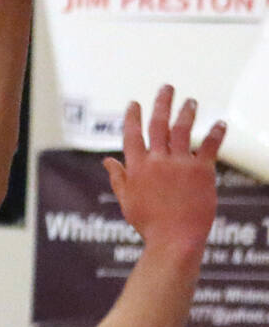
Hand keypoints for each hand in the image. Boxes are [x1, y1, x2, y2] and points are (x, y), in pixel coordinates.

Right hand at [102, 85, 225, 252]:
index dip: (133, 117)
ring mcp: (179, 165)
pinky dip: (215, 133)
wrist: (175, 239)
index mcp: (136, 168)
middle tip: (167, 88)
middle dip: (162, 103)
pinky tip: (220, 123)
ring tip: (190, 101)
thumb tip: (107, 161)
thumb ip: (118, 178)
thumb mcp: (127, 201)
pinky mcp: (201, 172)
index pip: (132, 135)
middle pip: (158, 125)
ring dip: (186, 112)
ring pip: (182, 130)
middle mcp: (157, 161)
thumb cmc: (149, 224)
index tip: (135, 103)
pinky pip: (209, 147)